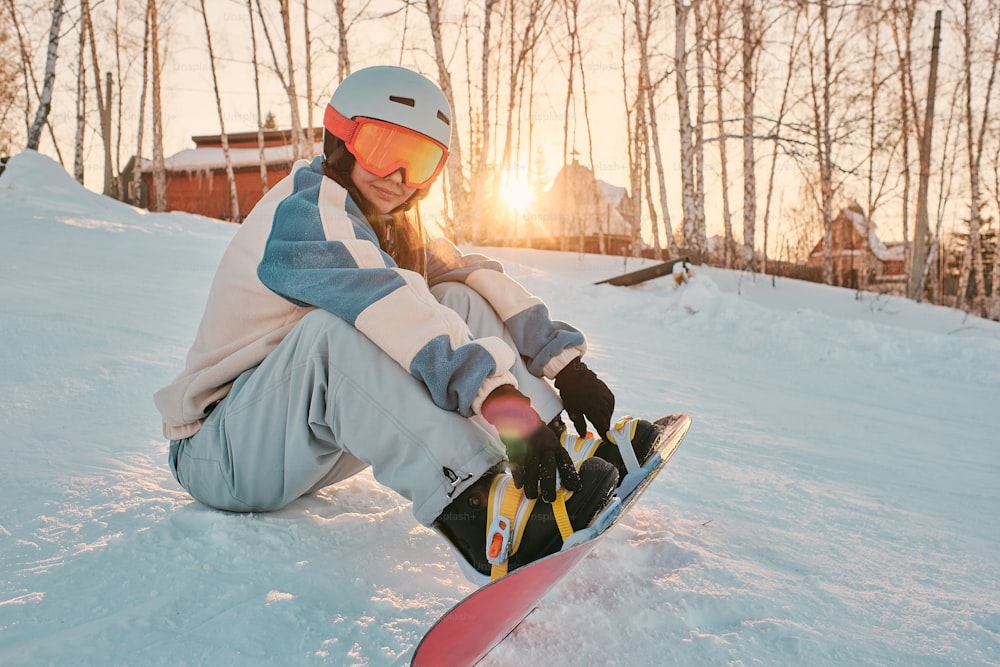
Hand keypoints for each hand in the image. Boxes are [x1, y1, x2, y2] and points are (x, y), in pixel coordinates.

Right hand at [480, 385, 580, 501]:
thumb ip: (551, 453)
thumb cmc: (532, 430)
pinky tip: (519, 485)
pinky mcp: (516, 446)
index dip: (570, 475)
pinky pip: (518, 463)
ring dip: (532, 484)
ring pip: (532, 468)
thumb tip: (559, 473)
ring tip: (531, 496)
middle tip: (550, 499)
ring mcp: (530, 445)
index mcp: (553, 443)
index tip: (576, 488)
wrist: (515, 412)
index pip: (564, 461)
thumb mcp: (546, 438)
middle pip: (549, 467)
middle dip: (549, 485)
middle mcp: (544, 445)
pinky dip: (519, 475)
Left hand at [554, 359, 614, 436]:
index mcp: (594, 411)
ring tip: (603, 420)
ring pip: (609, 410)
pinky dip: (609, 407)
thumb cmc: (571, 393)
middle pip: (606, 419)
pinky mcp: (606, 389)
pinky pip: (611, 401)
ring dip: (607, 416)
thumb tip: (583, 435)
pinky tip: (606, 409)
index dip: (603, 433)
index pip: (602, 426)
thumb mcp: (573, 411)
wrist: (573, 375)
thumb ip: (580, 424)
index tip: (603, 438)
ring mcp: (605, 396)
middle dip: (604, 425)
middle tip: (602, 430)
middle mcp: (602, 404)